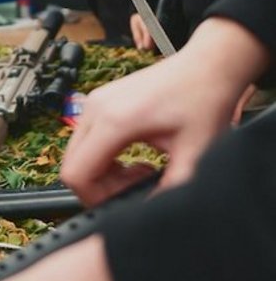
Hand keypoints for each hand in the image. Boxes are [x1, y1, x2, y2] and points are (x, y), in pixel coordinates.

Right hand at [61, 16, 270, 203]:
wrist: (208, 66)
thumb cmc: (203, 100)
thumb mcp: (194, 154)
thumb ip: (170, 190)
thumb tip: (150, 214)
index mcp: (115, 121)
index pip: (76, 173)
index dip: (94, 198)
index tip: (122, 201)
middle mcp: (97, 108)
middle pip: (71, 165)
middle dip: (99, 187)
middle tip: (135, 187)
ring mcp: (96, 101)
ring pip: (78, 153)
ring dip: (103, 172)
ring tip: (139, 172)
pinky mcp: (102, 100)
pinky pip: (87, 139)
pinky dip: (105, 156)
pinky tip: (134, 157)